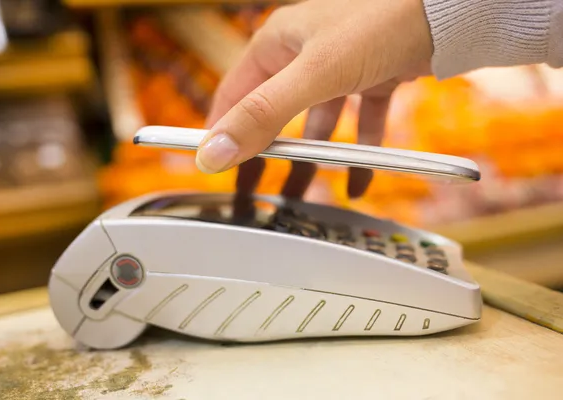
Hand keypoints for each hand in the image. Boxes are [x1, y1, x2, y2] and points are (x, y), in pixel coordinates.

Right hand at [197, 0, 433, 197]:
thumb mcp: (314, 74)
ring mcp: (338, 68)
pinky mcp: (371, 79)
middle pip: (273, 114)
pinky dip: (357, 153)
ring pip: (315, 124)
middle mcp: (302, 54)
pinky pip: (357, 123)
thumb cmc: (381, 22)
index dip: (221, 134)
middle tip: (252, 192)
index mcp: (276, 44)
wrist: (450, 10)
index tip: (215, 170)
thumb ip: (263, 115)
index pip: (233, 96)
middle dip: (264, 156)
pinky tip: (357, 183)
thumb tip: (214, 153)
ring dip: (310, 161)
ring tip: (300, 196)